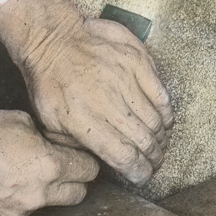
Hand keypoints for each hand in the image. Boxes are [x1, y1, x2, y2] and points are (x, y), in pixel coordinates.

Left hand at [0, 0, 173, 185]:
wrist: (53, 39)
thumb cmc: (49, 83)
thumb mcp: (50, 123)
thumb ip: (76, 145)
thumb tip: (102, 162)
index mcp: (84, 121)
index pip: (123, 156)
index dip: (139, 171)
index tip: (143, 176)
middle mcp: (108, 101)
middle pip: (144, 140)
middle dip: (153, 158)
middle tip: (154, 162)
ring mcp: (125, 79)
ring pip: (155, 119)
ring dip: (161, 138)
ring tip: (159, 144)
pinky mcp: (137, 61)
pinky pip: (161, 94)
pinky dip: (166, 112)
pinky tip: (164, 121)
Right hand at [0, 109, 99, 215]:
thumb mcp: (19, 120)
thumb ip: (46, 135)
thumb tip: (56, 142)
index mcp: (50, 166)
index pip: (90, 169)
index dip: (85, 156)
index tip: (76, 149)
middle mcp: (40, 194)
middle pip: (79, 194)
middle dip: (75, 178)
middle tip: (63, 161)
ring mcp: (21, 209)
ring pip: (52, 203)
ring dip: (51, 189)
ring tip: (32, 168)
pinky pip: (26, 208)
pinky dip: (26, 195)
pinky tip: (10, 178)